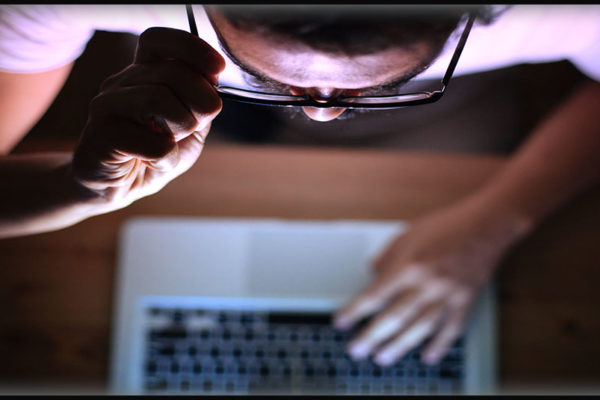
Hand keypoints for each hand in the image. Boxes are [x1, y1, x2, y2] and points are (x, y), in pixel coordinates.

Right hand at [71, 27, 224, 210]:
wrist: (116, 187)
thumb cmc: (153, 154)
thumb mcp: (189, 126)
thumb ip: (201, 103)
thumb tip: (212, 83)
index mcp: (142, 73)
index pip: (159, 40)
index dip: (192, 48)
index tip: (218, 69)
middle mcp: (121, 82)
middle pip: (172, 72)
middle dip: (200, 104)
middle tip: (191, 128)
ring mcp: (106, 106)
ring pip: (158, 99)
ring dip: (181, 128)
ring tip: (171, 144)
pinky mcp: (100, 136)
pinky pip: (152, 143)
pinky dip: (166, 158)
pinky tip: (153, 162)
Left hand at [333, 195, 529, 365]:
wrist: (485, 226)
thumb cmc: (446, 226)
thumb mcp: (407, 234)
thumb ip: (387, 257)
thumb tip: (371, 275)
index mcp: (409, 265)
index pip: (375, 295)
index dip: (355, 311)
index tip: (341, 322)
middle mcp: (427, 283)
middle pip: (394, 317)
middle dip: (372, 337)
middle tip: (357, 350)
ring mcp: (448, 295)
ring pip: (420, 328)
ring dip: (399, 346)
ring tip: (383, 358)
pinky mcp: (465, 301)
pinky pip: (451, 329)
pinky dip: (439, 345)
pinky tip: (427, 355)